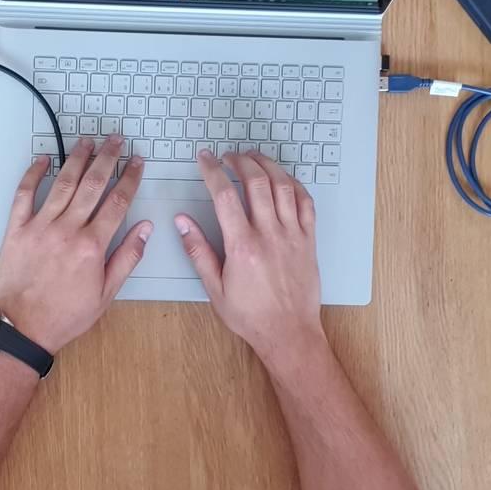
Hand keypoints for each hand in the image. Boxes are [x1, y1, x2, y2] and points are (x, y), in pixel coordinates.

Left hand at [0, 134, 152, 353]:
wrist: (21, 328)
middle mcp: (67, 230)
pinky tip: (43, 159)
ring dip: (76, 158)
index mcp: (92, 246)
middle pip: (92, 184)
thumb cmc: (64, 316)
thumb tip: (145, 230)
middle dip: (107, 158)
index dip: (130, 178)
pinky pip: (25, 194)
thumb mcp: (105, 294)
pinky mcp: (17, 230)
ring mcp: (40, 227)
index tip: (137, 163)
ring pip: (62, 183)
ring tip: (87, 141)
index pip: (117, 202)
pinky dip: (34, 174)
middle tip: (115, 140)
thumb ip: (127, 258)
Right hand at [175, 149, 323, 357]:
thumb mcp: (215, 288)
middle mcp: (269, 235)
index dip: (212, 172)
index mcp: (242, 247)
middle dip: (240, 161)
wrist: (288, 333)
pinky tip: (282, 179)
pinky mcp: (308, 241)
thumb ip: (198, 251)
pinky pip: (305, 202)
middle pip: (256, 182)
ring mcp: (293, 236)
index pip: (225, 197)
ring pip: (283, 186)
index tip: (205, 159)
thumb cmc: (250, 315)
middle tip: (229, 156)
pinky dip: (294, 184)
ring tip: (253, 159)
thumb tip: (182, 222)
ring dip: (267, 166)